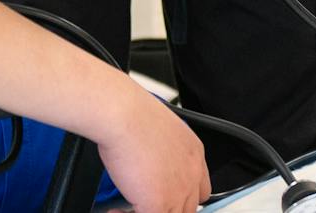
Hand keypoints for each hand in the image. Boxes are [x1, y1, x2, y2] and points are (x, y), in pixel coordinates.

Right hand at [96, 94, 209, 212]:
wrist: (123, 115)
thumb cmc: (132, 113)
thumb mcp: (159, 128)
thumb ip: (162, 150)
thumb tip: (148, 160)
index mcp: (194, 153)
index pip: (200, 189)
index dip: (183, 196)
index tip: (167, 196)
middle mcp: (191, 174)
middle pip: (189, 208)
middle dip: (167, 207)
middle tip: (143, 202)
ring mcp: (177, 192)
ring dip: (149, 212)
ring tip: (128, 207)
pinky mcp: (158, 204)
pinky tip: (114, 209)